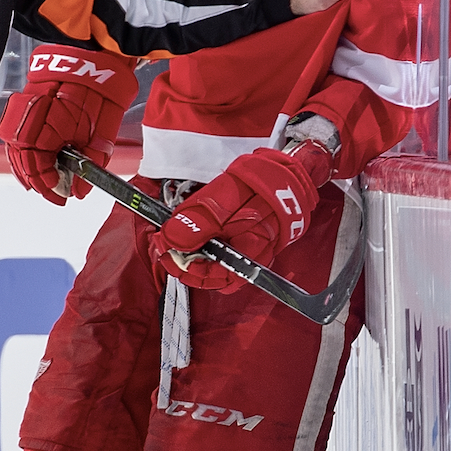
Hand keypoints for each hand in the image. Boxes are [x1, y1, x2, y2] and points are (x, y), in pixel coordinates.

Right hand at [0, 45, 138, 204]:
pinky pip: (15, 135)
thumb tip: (78, 190)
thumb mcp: (102, 132)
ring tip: (45, 181)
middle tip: (56, 192)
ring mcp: (24, 112)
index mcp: (48, 127)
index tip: (62, 195)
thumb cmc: (101, 90)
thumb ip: (88, 163)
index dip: (49, 185)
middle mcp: (30, 120)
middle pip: (22, 161)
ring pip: (15, 150)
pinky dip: (23, 152)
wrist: (95, 57)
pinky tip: (36, 162)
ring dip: (28, 169)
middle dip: (39, 180)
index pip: (37, 166)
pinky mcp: (24, 105)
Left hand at [150, 142, 332, 289]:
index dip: (182, 266)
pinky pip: (220, 250)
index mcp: (245, 256)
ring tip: (173, 235)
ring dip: (191, 252)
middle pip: (209, 274)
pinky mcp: (245, 239)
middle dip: (183, 260)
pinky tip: (193, 229)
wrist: (288, 172)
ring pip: (213, 263)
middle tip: (163, 241)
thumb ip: (199, 222)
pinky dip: (203, 243)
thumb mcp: (224, 200)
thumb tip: (171, 240)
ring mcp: (247, 251)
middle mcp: (247, 261)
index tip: (162, 247)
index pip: (209, 277)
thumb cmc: (261, 186)